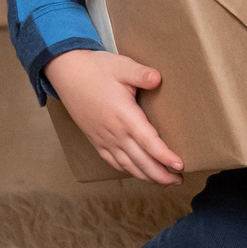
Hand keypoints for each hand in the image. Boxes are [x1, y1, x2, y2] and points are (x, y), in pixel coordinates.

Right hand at [47, 48, 182, 184]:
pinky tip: (139, 173)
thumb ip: (141, 74)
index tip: (180, 165)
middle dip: (161, 174)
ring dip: (147, 176)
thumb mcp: (122, 66)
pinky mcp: (96, 140)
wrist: (67, 74)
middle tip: (179, 180)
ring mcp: (104, 139)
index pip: (149, 142)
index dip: (165, 157)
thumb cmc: (96, 69)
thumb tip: (158, 78)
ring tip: (165, 181)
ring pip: (128, 165)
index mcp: (124, 116)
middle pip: (141, 161)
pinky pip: (113, 162)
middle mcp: (114, 132)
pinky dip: (128, 170)